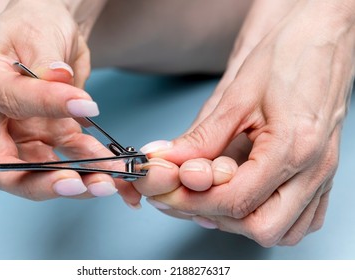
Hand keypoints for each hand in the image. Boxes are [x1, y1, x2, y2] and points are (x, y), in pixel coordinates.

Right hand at [0, 0, 140, 204]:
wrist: (50, 32)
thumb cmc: (35, 25)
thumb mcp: (39, 33)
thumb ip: (46, 59)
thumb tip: (59, 78)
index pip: (5, 106)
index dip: (44, 107)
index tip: (84, 103)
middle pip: (9, 167)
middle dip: (45, 182)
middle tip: (80, 184)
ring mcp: (26, 131)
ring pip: (46, 170)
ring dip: (79, 180)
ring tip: (110, 183)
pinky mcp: (52, 134)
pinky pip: (73, 155)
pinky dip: (94, 163)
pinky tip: (114, 166)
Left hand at [138, 1, 354, 245]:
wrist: (319, 37)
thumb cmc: (286, 55)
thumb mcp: (236, 94)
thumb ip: (203, 136)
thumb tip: (171, 161)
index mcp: (294, 147)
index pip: (236, 200)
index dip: (193, 201)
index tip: (168, 192)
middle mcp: (314, 169)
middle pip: (263, 227)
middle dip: (216, 216)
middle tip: (187, 196)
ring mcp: (323, 175)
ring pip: (284, 231)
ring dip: (242, 221)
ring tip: (213, 196)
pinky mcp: (322, 174)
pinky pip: (301, 219)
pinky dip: (267, 217)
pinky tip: (244, 199)